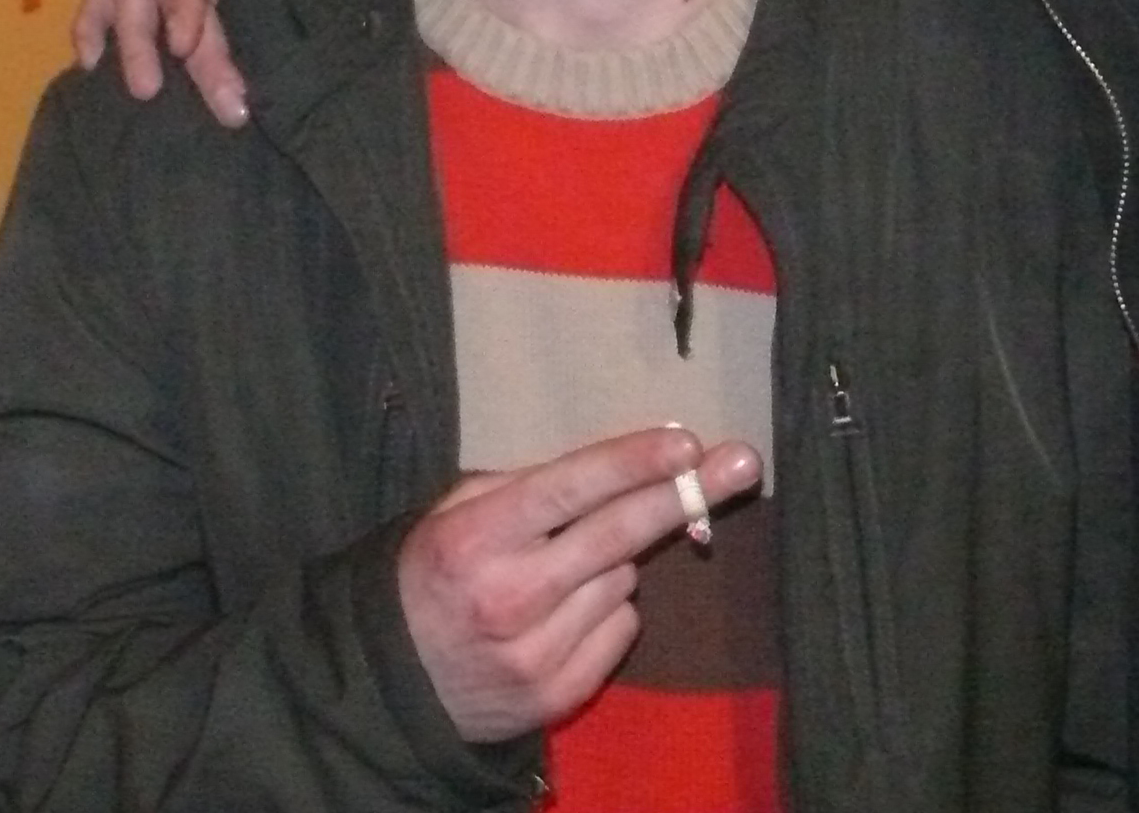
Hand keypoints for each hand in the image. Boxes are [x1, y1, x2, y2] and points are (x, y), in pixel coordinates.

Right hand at [398, 426, 763, 742]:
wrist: (394, 684)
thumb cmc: (436, 574)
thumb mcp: (455, 512)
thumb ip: (528, 485)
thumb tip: (625, 465)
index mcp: (477, 537)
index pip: (570, 488)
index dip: (632, 463)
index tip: (686, 443)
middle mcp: (508, 596)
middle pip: (618, 535)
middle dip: (686, 493)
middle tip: (743, 462)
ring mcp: (534, 652)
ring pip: (623, 581)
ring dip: (615, 563)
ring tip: (566, 569)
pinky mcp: (555, 695)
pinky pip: (620, 631)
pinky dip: (609, 612)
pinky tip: (568, 611)